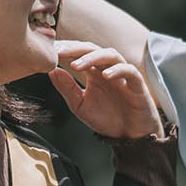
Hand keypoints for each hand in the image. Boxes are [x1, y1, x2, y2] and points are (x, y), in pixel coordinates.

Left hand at [47, 39, 163, 138]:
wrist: (129, 136)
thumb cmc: (107, 118)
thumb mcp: (80, 105)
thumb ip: (67, 89)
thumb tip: (51, 71)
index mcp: (93, 72)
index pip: (79, 53)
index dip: (65, 49)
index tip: (48, 50)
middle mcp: (107, 69)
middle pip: (92, 49)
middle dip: (75, 49)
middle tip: (58, 52)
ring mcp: (123, 74)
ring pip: (110, 55)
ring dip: (93, 57)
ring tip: (76, 65)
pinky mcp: (137, 84)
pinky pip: (129, 71)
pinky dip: (118, 70)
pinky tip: (105, 76)